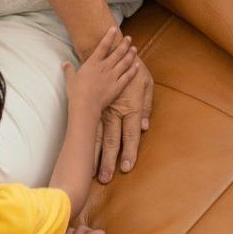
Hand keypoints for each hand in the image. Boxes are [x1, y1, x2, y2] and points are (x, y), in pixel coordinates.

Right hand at [63, 27, 140, 117]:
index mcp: (93, 63)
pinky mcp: (118, 86)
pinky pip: (128, 76)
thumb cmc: (76, 92)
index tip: (114, 29)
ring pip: (124, 62)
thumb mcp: (70, 79)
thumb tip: (64, 63)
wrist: (85, 105)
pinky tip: (137, 65)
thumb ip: (69, 70)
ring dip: (130, 55)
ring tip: (134, 48)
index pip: (102, 46)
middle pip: (117, 52)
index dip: (109, 36)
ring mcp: (112, 76)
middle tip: (129, 38)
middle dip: (124, 44)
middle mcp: (104, 67)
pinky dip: (133, 70)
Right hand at [98, 57, 153, 180]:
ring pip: (97, 137)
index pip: (130, 135)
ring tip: (94, 173)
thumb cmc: (136, 71)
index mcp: (131, 107)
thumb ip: (146, 107)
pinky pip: (90, 128)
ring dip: (96, 156)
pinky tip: (85, 156)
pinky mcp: (94, 108)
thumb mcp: (147, 84)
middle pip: (112, 141)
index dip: (129, 152)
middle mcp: (115, 112)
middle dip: (109, 161)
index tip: (126, 168)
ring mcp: (102, 111)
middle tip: (106, 179)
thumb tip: (144, 127)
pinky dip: (88, 143)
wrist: (111, 54)